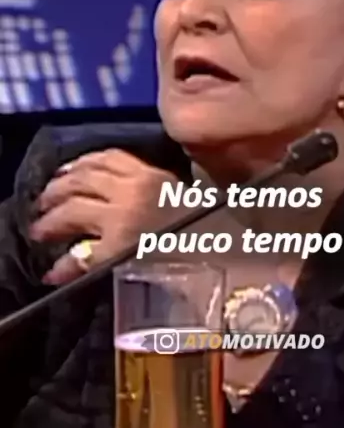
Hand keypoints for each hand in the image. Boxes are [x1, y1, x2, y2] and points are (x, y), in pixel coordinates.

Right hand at [30, 149, 179, 284]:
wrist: (219, 238)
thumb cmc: (178, 261)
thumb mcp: (131, 267)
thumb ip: (90, 265)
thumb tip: (54, 272)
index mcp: (122, 232)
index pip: (74, 230)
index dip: (51, 236)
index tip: (40, 243)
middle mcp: (126, 200)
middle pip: (75, 194)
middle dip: (51, 204)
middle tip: (39, 214)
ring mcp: (138, 180)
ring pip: (89, 169)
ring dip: (64, 178)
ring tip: (52, 187)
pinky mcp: (150, 168)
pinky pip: (111, 155)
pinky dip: (89, 159)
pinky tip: (79, 165)